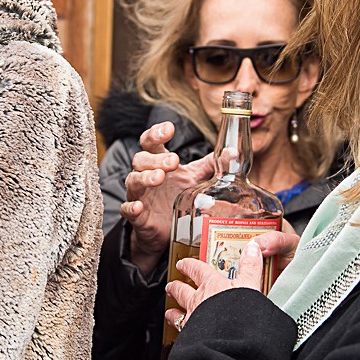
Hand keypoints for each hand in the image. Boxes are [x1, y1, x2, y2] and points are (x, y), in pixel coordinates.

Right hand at [121, 127, 213, 270]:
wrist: (166, 230)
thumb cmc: (177, 196)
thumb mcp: (195, 178)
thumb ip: (211, 164)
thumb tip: (232, 152)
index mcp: (159, 162)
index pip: (151, 142)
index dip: (156, 133)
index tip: (169, 129)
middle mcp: (146, 174)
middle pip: (141, 158)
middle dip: (156, 158)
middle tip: (174, 162)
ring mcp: (139, 194)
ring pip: (133, 180)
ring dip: (145, 177)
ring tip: (159, 177)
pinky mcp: (136, 216)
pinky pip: (127, 209)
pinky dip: (131, 207)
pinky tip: (138, 206)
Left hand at [164, 225, 294, 336]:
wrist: (230, 340)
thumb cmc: (239, 312)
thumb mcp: (250, 284)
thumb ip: (250, 266)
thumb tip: (253, 247)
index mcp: (211, 284)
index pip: (197, 270)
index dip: (189, 265)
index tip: (183, 263)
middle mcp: (198, 301)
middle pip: (182, 291)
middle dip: (176, 287)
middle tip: (171, 286)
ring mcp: (192, 321)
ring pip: (177, 314)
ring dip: (173, 312)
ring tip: (169, 313)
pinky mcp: (191, 339)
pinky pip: (180, 334)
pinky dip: (179, 334)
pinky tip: (179, 337)